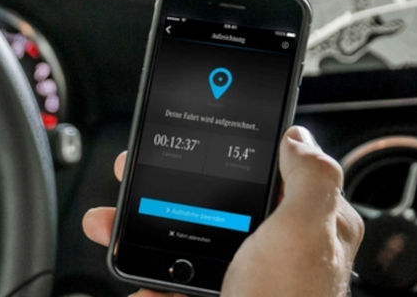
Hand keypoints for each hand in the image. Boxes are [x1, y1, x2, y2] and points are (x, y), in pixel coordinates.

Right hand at [81, 126, 363, 296]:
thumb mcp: (304, 233)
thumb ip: (309, 179)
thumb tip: (297, 138)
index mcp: (308, 224)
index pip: (271, 170)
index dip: (230, 148)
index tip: (189, 136)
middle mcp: (276, 250)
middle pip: (213, 201)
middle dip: (163, 187)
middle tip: (131, 175)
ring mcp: (242, 278)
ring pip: (183, 240)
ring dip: (139, 230)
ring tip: (107, 225)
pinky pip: (171, 283)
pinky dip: (147, 282)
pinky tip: (137, 282)